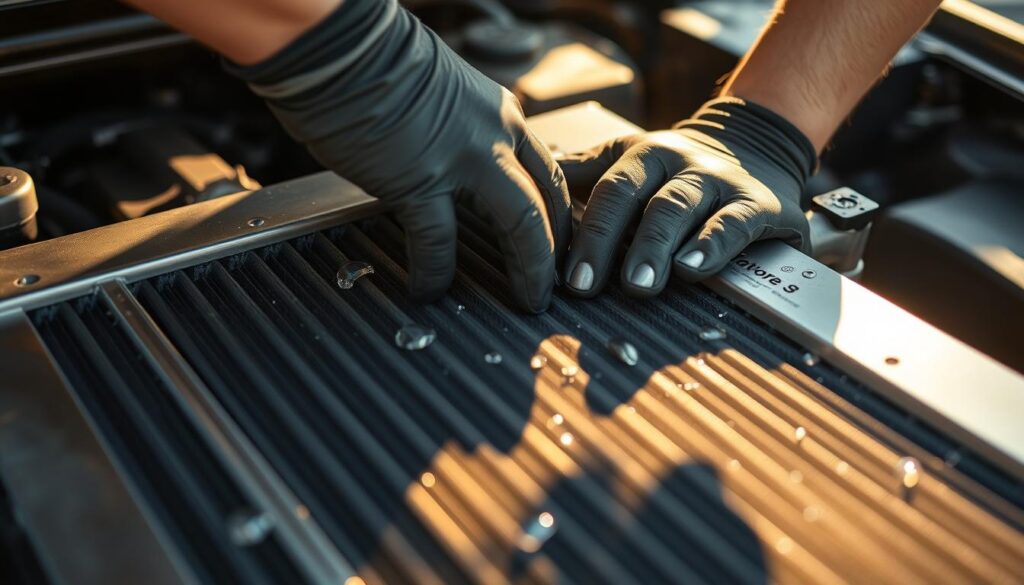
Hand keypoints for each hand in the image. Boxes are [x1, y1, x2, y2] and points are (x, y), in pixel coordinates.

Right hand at [227, 0, 570, 311]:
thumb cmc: (372, 63)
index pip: (550, 172)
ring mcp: (463, 157)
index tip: (560, 245)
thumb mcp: (443, 92)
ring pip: (523, 223)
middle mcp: (494, 134)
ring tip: (525, 299)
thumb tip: (451, 168)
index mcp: (500, 114)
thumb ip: (460, 133)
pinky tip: (427, 291)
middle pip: (549, 201)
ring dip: (529, 267)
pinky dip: (436, 272)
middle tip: (553, 286)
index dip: (560, 216)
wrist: (336, 44)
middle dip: (557, 250)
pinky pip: (439, 241)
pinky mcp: (419, 178)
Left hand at [559, 98, 815, 297]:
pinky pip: (734, 223)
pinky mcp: (758, 204)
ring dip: (655, 246)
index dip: (585, 233)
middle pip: (638, 200)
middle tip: (587, 287)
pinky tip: (692, 268)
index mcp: (642, 156)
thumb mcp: (630, 163)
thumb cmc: (677, 172)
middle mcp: (680, 164)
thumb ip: (582, 174)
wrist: (759, 146)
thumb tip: (527, 180)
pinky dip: (713, 245)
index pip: (608, 190)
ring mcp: (720, 181)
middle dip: (608, 244)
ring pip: (681, 208)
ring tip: (637, 284)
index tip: (567, 277)